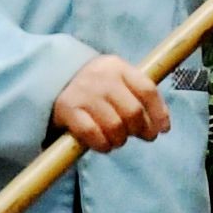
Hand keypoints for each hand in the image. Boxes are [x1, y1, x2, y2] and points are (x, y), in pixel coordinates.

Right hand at [50, 50, 168, 151]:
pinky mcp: (67, 109)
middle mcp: (102, 78)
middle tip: (137, 136)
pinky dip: (102, 144)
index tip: (162, 130)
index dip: (159, 113)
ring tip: (117, 140)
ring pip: (115, 125)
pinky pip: (92, 133)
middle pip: (133, 111)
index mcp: (118, 67)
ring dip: (120, 139)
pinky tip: (104, 145)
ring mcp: (84, 93)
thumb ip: (136, 94)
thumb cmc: (92, 84)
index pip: (147, 90)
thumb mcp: (115, 79)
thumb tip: (160, 125)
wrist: (51, 77)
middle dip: (140, 129)